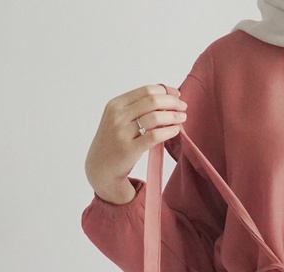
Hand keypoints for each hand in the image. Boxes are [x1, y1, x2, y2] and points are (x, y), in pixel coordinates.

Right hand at [84, 84, 188, 203]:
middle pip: (152, 101)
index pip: (145, 91)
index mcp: (116, 104)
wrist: (100, 168)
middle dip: (172, 102)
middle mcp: (118, 116)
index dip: (165, 91)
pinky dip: (169, 131)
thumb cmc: (114, 143)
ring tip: (182, 118)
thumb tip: (164, 100)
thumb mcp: (118, 120)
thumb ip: (136, 109)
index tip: (176, 95)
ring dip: (173, 116)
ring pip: (154, 117)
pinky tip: (176, 131)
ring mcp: (122, 132)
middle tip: (183, 106)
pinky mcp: (129, 149)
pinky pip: (154, 136)